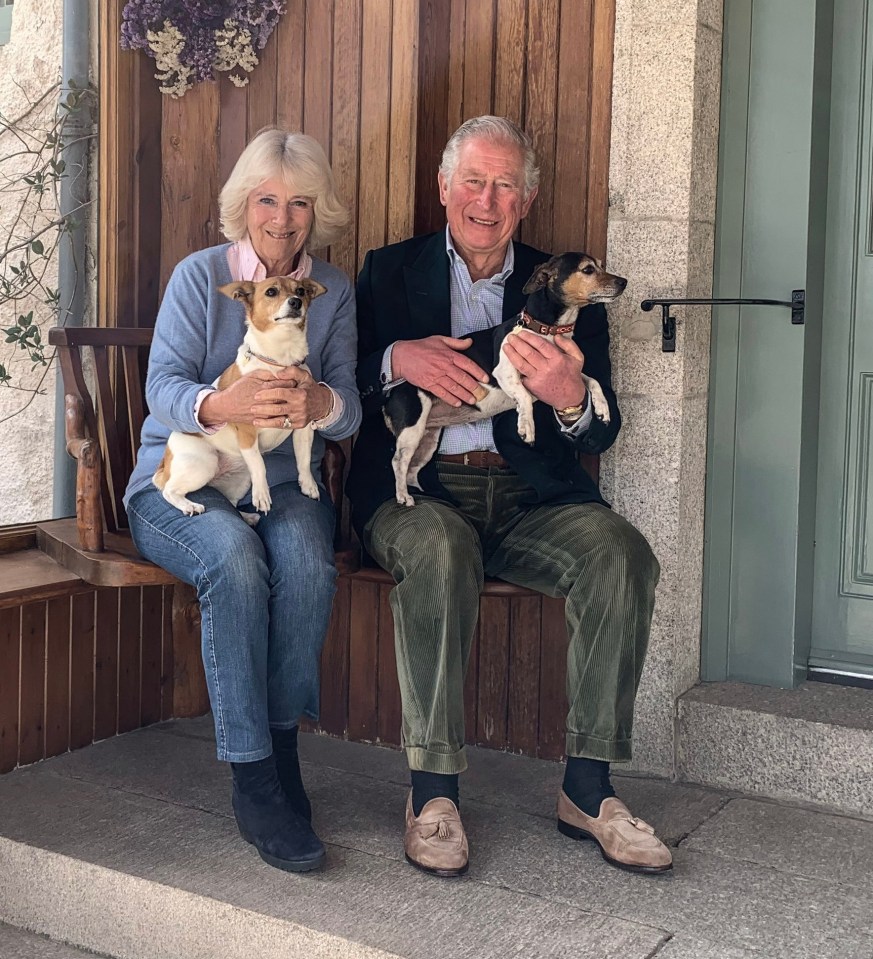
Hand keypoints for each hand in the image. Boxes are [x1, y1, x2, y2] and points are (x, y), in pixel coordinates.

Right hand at [199, 367, 330, 428]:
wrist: (226, 406)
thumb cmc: (238, 390)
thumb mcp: (250, 377)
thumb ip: (265, 374)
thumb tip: (278, 372)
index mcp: (263, 386)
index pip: (283, 383)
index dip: (291, 382)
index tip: (297, 381)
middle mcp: (264, 399)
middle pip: (285, 396)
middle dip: (294, 394)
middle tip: (301, 392)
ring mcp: (263, 410)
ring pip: (282, 408)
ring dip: (290, 406)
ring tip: (296, 402)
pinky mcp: (261, 419)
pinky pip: (275, 419)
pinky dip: (283, 416)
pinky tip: (288, 413)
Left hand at [251, 365, 331, 427]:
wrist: (322, 404)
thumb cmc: (309, 388)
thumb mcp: (304, 376)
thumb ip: (291, 371)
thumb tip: (278, 373)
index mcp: (300, 394)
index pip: (281, 394)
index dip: (268, 394)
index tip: (256, 394)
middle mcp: (300, 407)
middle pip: (278, 409)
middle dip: (264, 409)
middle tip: (252, 407)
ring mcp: (299, 418)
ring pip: (279, 420)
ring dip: (265, 421)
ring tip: (253, 418)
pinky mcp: (298, 425)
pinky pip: (282, 426)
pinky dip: (270, 425)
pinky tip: (260, 423)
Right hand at [392, 335, 487, 406]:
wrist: (402, 356)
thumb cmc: (420, 347)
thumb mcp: (439, 339)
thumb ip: (456, 343)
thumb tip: (469, 342)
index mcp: (448, 355)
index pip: (467, 364)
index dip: (478, 372)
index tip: (485, 378)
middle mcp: (444, 366)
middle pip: (463, 378)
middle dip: (474, 387)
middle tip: (482, 393)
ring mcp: (436, 376)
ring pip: (454, 387)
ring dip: (465, 395)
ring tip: (473, 400)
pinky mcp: (429, 384)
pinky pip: (442, 393)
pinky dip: (450, 399)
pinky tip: (457, 403)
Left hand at [501, 331, 586, 409]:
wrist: (569, 398)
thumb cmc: (572, 376)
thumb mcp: (577, 358)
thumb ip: (569, 344)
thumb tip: (556, 336)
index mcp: (557, 359)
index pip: (540, 345)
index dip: (529, 337)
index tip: (522, 333)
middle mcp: (546, 368)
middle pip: (528, 353)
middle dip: (517, 343)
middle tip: (511, 337)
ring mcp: (538, 378)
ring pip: (521, 364)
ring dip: (512, 354)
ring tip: (506, 347)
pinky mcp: (532, 386)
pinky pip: (521, 375)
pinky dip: (514, 367)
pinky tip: (509, 360)